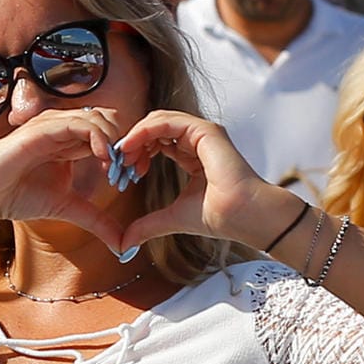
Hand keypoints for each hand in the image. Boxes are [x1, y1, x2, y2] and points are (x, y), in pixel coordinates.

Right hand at [0, 107, 125, 251]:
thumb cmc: (19, 195)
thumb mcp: (67, 208)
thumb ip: (96, 220)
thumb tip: (124, 245)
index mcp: (73, 141)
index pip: (112, 131)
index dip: (127, 149)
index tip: (134, 174)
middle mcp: (65, 128)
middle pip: (110, 120)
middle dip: (125, 143)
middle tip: (128, 169)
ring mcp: (53, 125)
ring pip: (97, 117)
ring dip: (114, 139)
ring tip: (115, 167)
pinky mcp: (41, 128)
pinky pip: (77, 123)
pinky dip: (96, 136)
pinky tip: (103, 157)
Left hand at [110, 110, 278, 250]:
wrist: (243, 216)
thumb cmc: (219, 216)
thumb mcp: (172, 218)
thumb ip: (147, 226)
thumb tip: (124, 244)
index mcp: (193, 154)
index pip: (158, 141)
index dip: (137, 152)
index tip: (124, 172)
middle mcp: (198, 139)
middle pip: (155, 127)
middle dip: (133, 142)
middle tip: (119, 163)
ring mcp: (203, 133)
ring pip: (158, 119)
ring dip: (136, 135)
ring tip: (123, 156)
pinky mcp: (205, 131)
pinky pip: (167, 121)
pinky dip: (144, 130)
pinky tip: (131, 147)